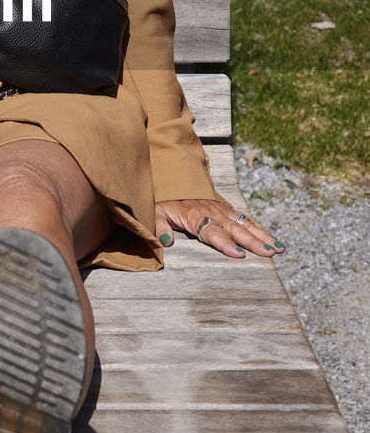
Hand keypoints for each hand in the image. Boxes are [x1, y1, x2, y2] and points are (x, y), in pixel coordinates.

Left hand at [155, 198, 284, 259]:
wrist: (169, 178)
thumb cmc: (162, 200)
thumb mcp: (154, 212)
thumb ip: (160, 226)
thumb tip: (166, 241)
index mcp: (194, 216)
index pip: (212, 232)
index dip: (226, 244)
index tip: (240, 254)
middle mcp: (212, 212)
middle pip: (235, 230)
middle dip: (254, 242)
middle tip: (270, 253)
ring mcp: (221, 209)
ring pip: (245, 223)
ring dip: (263, 236)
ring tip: (279, 248)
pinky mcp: (226, 208)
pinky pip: (245, 218)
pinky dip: (259, 228)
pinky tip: (271, 238)